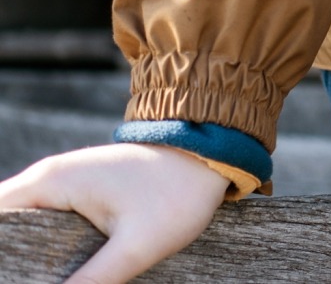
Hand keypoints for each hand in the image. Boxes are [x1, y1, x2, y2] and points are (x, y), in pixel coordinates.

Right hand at [0, 143, 229, 282]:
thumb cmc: (178, 191)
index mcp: (48, 183)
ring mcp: (64, 184)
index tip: (12, 276)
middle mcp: (47, 179)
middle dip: (10, 259)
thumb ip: (94, 281)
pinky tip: (55, 274)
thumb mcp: (137, 245)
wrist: (214, 154)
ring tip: (36, 279)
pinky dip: (45, 247)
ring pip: (24, 227)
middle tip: (27, 280)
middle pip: (4, 226)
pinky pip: (46, 223)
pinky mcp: (81, 193)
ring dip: (26, 255)